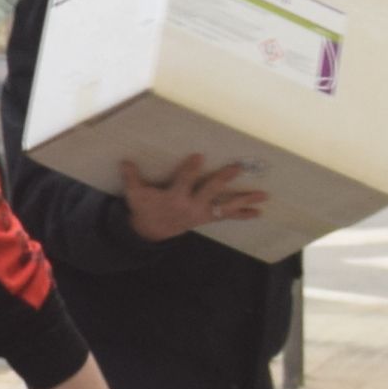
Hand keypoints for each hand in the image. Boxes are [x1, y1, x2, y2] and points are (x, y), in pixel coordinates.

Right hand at [120, 157, 267, 243]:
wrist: (151, 232)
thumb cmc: (144, 208)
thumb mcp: (135, 195)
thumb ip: (132, 178)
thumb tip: (125, 161)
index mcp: (174, 198)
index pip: (184, 181)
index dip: (191, 169)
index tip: (199, 156)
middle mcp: (191, 207)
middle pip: (210, 191)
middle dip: (224, 179)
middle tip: (237, 168)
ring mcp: (201, 214)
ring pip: (225, 206)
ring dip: (245, 200)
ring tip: (262, 195)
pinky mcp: (207, 218)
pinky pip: (227, 216)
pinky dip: (242, 214)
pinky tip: (258, 212)